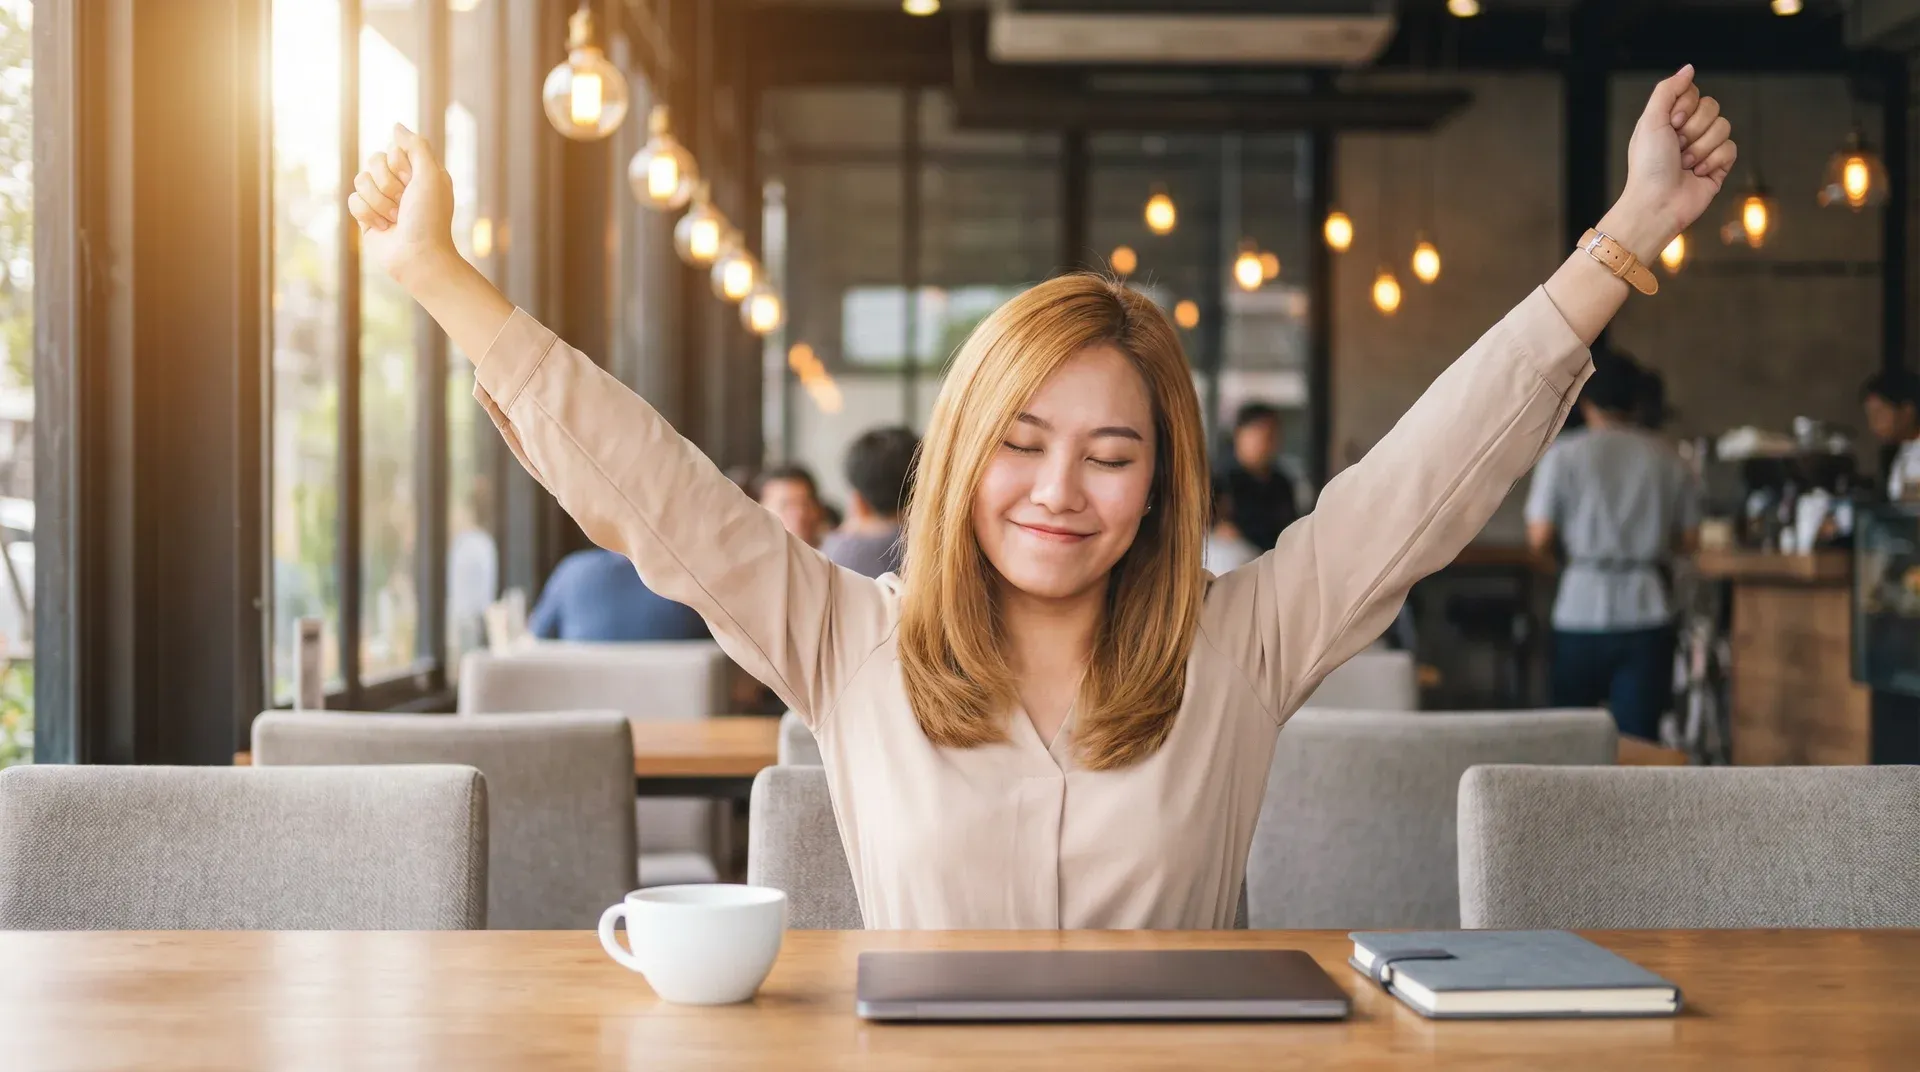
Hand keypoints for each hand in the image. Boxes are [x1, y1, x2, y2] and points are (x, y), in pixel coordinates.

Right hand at [347, 123, 457, 289]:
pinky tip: (383, 228)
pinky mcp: (366, 215)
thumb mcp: (431, 176)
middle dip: (387, 185)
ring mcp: (382, 199)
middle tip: (404, 204)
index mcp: (418, 171)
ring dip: (379, 202)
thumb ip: (416, 146)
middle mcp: (400, 182)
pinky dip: (367, 214)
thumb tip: (396, 126)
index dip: (399, 166)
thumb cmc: (429, 218)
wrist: (417, 256)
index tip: (412, 184)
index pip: (393, 149)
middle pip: (373, 160)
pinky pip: (352, 200)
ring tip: (395, 219)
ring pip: (360, 180)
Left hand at [1603, 65, 1737, 261]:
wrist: (1657, 203)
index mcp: (1669, 119)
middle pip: (1713, 107)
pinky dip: (1713, 161)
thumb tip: (1689, 69)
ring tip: (1684, 164)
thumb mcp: (1651, 120)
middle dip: (1694, 129)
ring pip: (1724, 127)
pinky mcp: (1718, 166)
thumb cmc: (1647, 165)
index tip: (1671, 124)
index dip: (1686, 107)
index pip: (1694, 93)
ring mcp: (1704, 149)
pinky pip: (1731, 149)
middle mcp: (1687, 132)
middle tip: (1676, 148)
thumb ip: (1668, 90)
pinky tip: (1697, 174)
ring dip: (1701, 147)